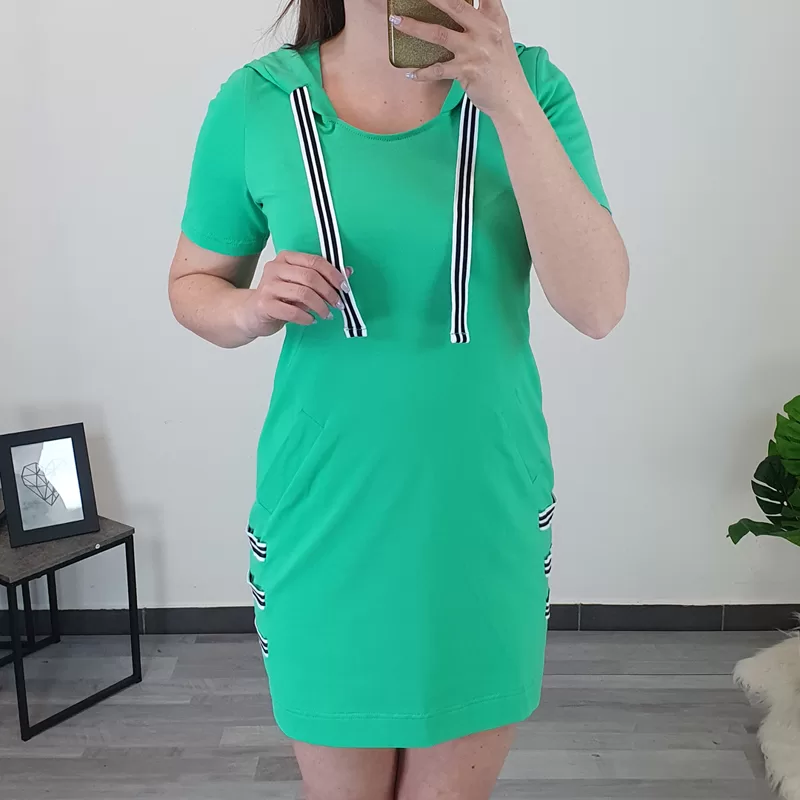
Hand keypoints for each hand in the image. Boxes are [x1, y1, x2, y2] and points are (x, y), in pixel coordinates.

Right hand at [234, 251, 351, 337]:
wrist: (250, 313)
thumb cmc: (279, 298)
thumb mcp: (300, 285)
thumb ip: (322, 277)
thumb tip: (348, 272)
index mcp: (286, 258)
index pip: (315, 261)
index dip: (333, 274)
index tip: (345, 287)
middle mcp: (275, 268)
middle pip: (310, 277)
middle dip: (329, 292)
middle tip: (338, 304)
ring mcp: (268, 286)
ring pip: (303, 293)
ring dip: (320, 306)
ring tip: (326, 315)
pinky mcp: (264, 304)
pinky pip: (292, 311)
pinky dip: (306, 317)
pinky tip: (311, 320)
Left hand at [389, 0, 528, 117]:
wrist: (512, 99)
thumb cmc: (503, 70)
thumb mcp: (499, 37)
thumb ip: (483, 19)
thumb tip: (459, 8)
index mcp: (495, 18)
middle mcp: (485, 30)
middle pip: (454, 5)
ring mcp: (475, 51)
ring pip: (439, 34)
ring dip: (415, 27)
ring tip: (397, 22)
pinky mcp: (466, 71)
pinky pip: (439, 70)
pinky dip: (423, 73)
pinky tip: (411, 74)